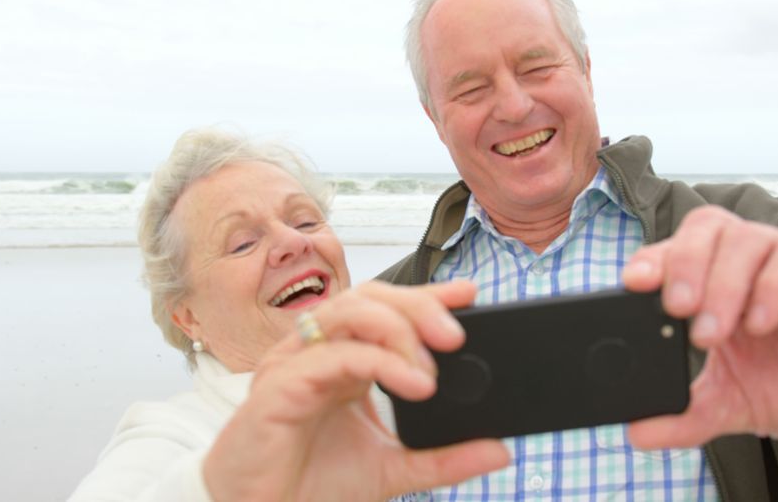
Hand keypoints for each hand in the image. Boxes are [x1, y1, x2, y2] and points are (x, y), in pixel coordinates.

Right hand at [203, 280, 509, 500]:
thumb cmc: (310, 486)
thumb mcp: (392, 472)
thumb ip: (443, 459)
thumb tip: (499, 449)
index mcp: (343, 360)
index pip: (386, 308)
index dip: (427, 295)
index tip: (469, 295)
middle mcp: (317, 352)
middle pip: (370, 297)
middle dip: (418, 305)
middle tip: (456, 334)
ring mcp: (295, 363)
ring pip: (350, 312)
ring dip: (399, 329)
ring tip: (431, 369)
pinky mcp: (278, 387)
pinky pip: (333, 355)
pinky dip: (378, 362)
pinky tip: (413, 385)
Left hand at [621, 206, 777, 446]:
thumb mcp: (728, 405)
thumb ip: (684, 415)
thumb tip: (636, 433)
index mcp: (711, 279)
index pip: (674, 248)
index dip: (652, 258)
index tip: (633, 284)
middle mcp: (746, 260)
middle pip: (706, 227)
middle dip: (685, 264)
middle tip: (677, 310)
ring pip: (747, 238)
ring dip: (724, 283)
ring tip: (712, 333)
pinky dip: (773, 287)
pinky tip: (760, 324)